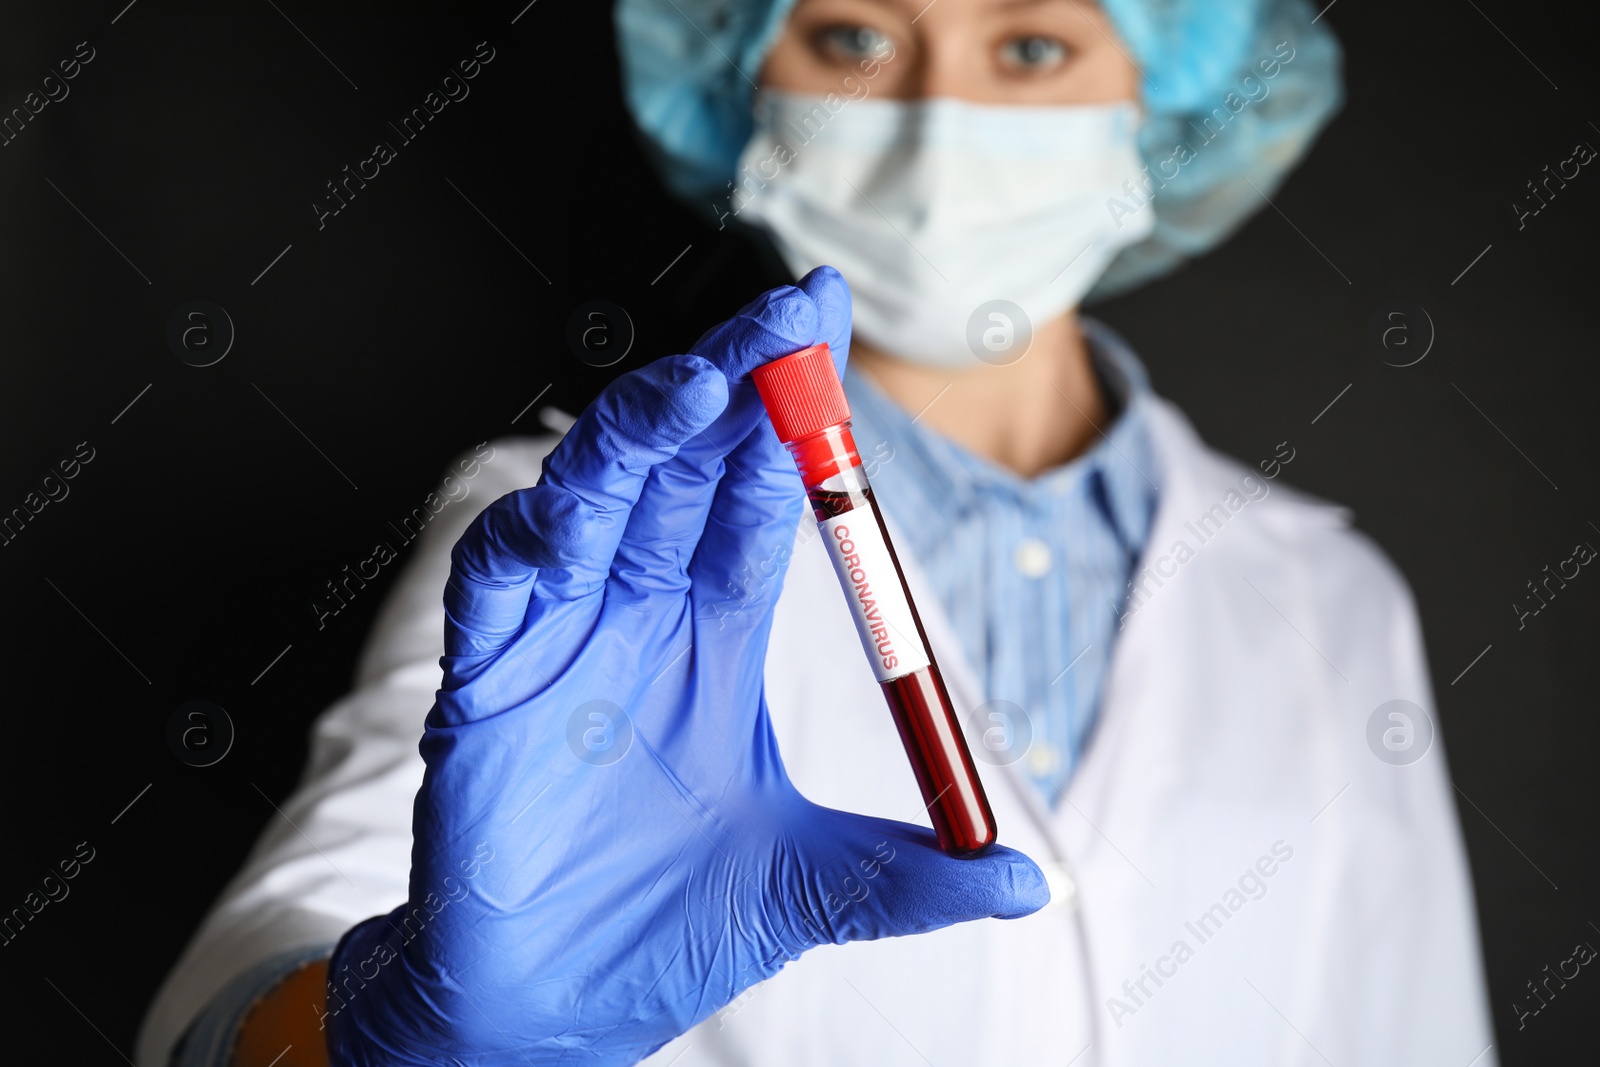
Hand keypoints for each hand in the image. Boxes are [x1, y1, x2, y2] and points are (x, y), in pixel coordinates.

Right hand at [324, 266, 1048, 1065]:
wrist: (550, 1005)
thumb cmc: (666, 929)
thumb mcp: (810, 893)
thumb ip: (909, 877)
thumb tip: (1030, 884)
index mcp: (717, 634)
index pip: (763, 494)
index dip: (797, 414)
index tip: (828, 325)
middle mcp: (641, 612)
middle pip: (685, 464)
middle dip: (733, 383)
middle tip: (785, 314)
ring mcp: (562, 633)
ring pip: (594, 492)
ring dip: (640, 434)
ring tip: (694, 390)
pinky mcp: (485, 673)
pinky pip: (499, 575)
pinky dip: (534, 533)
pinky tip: (576, 516)